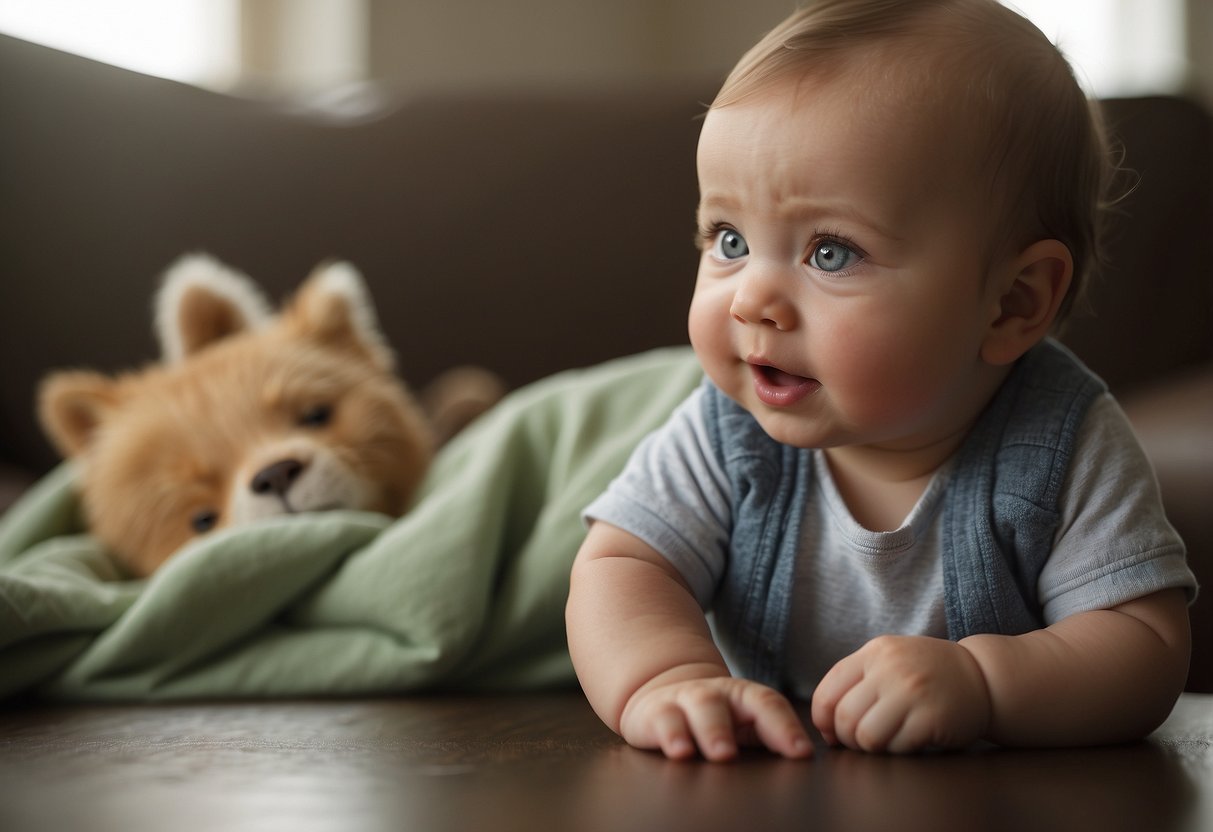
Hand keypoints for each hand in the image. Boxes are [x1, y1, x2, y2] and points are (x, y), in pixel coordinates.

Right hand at [620, 668, 812, 761]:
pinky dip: (672, 736)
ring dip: (712, 731)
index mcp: (745, 697)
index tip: (801, 753)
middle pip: (729, 704)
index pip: (769, 705)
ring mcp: (686, 700)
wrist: (664, 694)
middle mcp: (716, 694)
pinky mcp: (656, 713)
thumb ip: (771, 736)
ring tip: (721, 754)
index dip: (786, 727)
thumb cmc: (717, 718)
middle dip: (741, 728)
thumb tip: (804, 757)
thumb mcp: (745, 723)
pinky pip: (664, 721)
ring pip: (701, 709)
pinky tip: (680, 752)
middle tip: (744, 753)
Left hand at [811, 635, 990, 752]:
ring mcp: (912, 692)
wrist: (982, 676)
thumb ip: (858, 680)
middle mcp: (890, 668)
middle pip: (845, 717)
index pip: (828, 691)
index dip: (822, 720)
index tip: (832, 732)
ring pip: (866, 736)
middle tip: (862, 742)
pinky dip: (897, 751)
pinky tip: (910, 740)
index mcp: (874, 652)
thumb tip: (825, 723)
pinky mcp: (931, 718)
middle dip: (847, 739)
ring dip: (871, 748)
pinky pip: (896, 747)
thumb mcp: (891, 659)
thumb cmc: (927, 673)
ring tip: (886, 741)